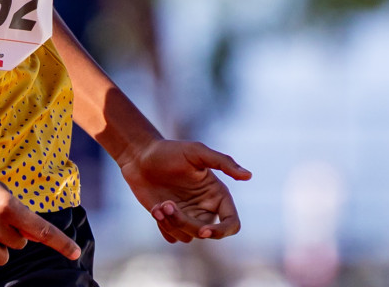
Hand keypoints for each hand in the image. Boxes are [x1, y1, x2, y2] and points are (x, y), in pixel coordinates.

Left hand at [118, 139, 250, 243]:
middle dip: (184, 222)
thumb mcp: (196, 152)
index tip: (203, 231)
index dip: (222, 231)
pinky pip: (173, 237)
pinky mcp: (171, 221)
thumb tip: (248, 175)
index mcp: (217, 194)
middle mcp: (205, 208)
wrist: (140, 157)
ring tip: (159, 205)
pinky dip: (163, 227)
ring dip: (172, 223)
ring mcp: (188, 216)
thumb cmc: (169, 151)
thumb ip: (222, 162)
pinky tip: (155, 209)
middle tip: (166, 204)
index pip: (231, 223)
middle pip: (204, 232)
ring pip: (188, 237)